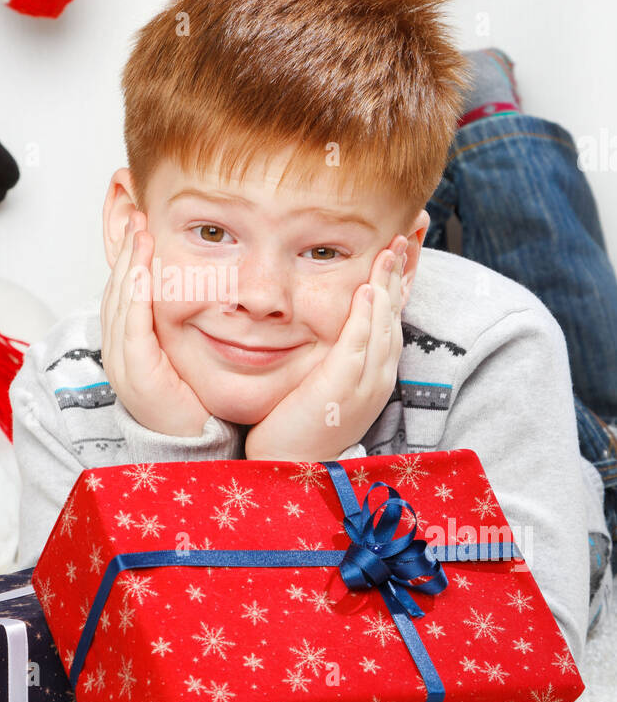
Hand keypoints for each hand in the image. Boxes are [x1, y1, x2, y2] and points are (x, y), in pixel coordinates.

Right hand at [100, 210, 210, 436]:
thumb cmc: (192, 397)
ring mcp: (122, 363)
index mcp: (126, 342)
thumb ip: (179, 319)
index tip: (140, 224)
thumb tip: (195, 285)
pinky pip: (132, 329)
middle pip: (117, 290)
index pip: (122, 290)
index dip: (129, 256)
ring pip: (120, 304)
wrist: (192, 443)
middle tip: (138, 217)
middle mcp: (117, 350)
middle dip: (126, 251)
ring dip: (130, 265)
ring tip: (140, 233)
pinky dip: (135, 298)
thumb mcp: (180, 349)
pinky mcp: (137, 375)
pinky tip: (143, 272)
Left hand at [244, 235, 407, 460]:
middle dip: (402, 273)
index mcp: (374, 373)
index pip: (393, 319)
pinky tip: (367, 290)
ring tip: (391, 250)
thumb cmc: (301, 425)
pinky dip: (366, 316)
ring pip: (383, 325)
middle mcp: (377, 376)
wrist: (293, 466)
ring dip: (388, 284)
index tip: (405, 250)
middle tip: (408, 235)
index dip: (401, 283)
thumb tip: (330, 325)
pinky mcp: (342, 389)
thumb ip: (333, 354)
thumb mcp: (324, 383)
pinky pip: (358, 345)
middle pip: (396, 315)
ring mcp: (364, 383)